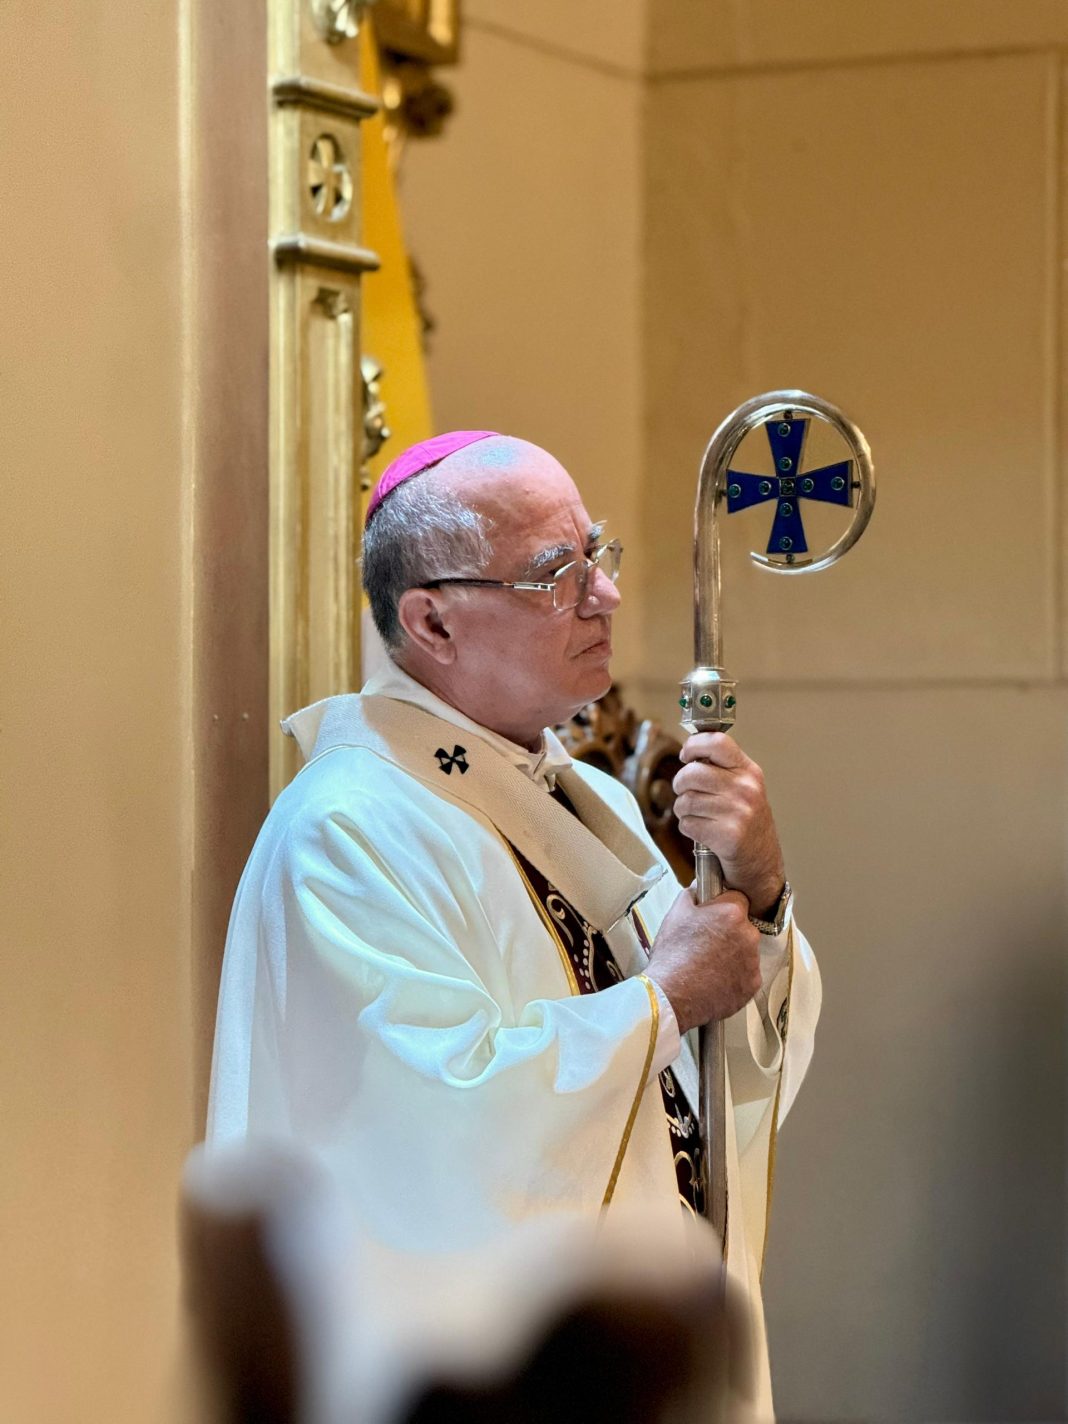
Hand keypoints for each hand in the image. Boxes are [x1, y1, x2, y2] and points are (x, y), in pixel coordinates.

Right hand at [644, 886, 760, 1033]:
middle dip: (728, 931)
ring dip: (733, 954)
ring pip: (746, 950)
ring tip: (708, 963)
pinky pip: (747, 974)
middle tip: (706, 942)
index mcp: (732, 913)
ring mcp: (753, 962)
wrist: (671, 996)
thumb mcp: (675, 914)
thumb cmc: (672, 956)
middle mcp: (749, 935)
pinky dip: (735, 976)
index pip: (737, 898)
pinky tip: (714, 978)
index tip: (713, 915)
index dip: (722, 906)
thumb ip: (693, 892)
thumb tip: (700, 885)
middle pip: (743, 926)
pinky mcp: (752, 985)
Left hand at [672, 732, 785, 915]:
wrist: (762, 864)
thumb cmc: (747, 825)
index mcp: (750, 772)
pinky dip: (688, 829)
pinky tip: (701, 832)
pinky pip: (687, 824)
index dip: (694, 745)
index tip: (686, 755)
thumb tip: (690, 754)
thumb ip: (722, 770)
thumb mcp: (744, 789)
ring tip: (696, 815)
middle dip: (680, 784)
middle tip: (685, 792)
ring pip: (686, 800)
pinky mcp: (728, 836)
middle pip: (692, 773)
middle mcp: (746, 789)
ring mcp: (738, 813)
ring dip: (683, 810)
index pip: (718, 742)